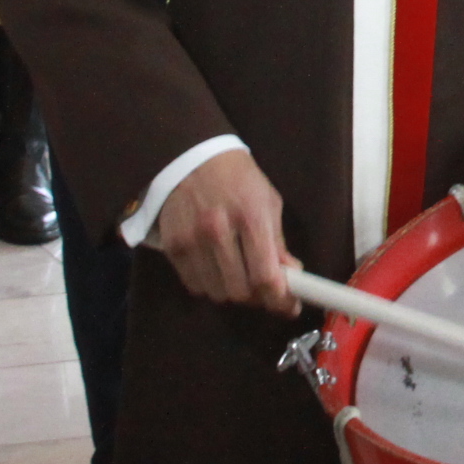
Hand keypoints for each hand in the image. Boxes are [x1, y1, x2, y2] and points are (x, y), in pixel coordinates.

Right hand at [153, 149, 298, 313]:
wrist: (191, 157)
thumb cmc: (239, 179)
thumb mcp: (268, 202)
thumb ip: (278, 243)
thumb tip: (291, 278)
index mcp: (250, 217)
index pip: (265, 276)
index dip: (280, 299)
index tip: (289, 306)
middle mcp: (218, 231)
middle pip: (240, 292)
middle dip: (257, 297)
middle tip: (263, 288)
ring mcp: (191, 240)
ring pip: (217, 293)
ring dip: (232, 291)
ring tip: (239, 275)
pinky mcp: (172, 247)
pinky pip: (194, 285)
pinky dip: (210, 285)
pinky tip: (217, 269)